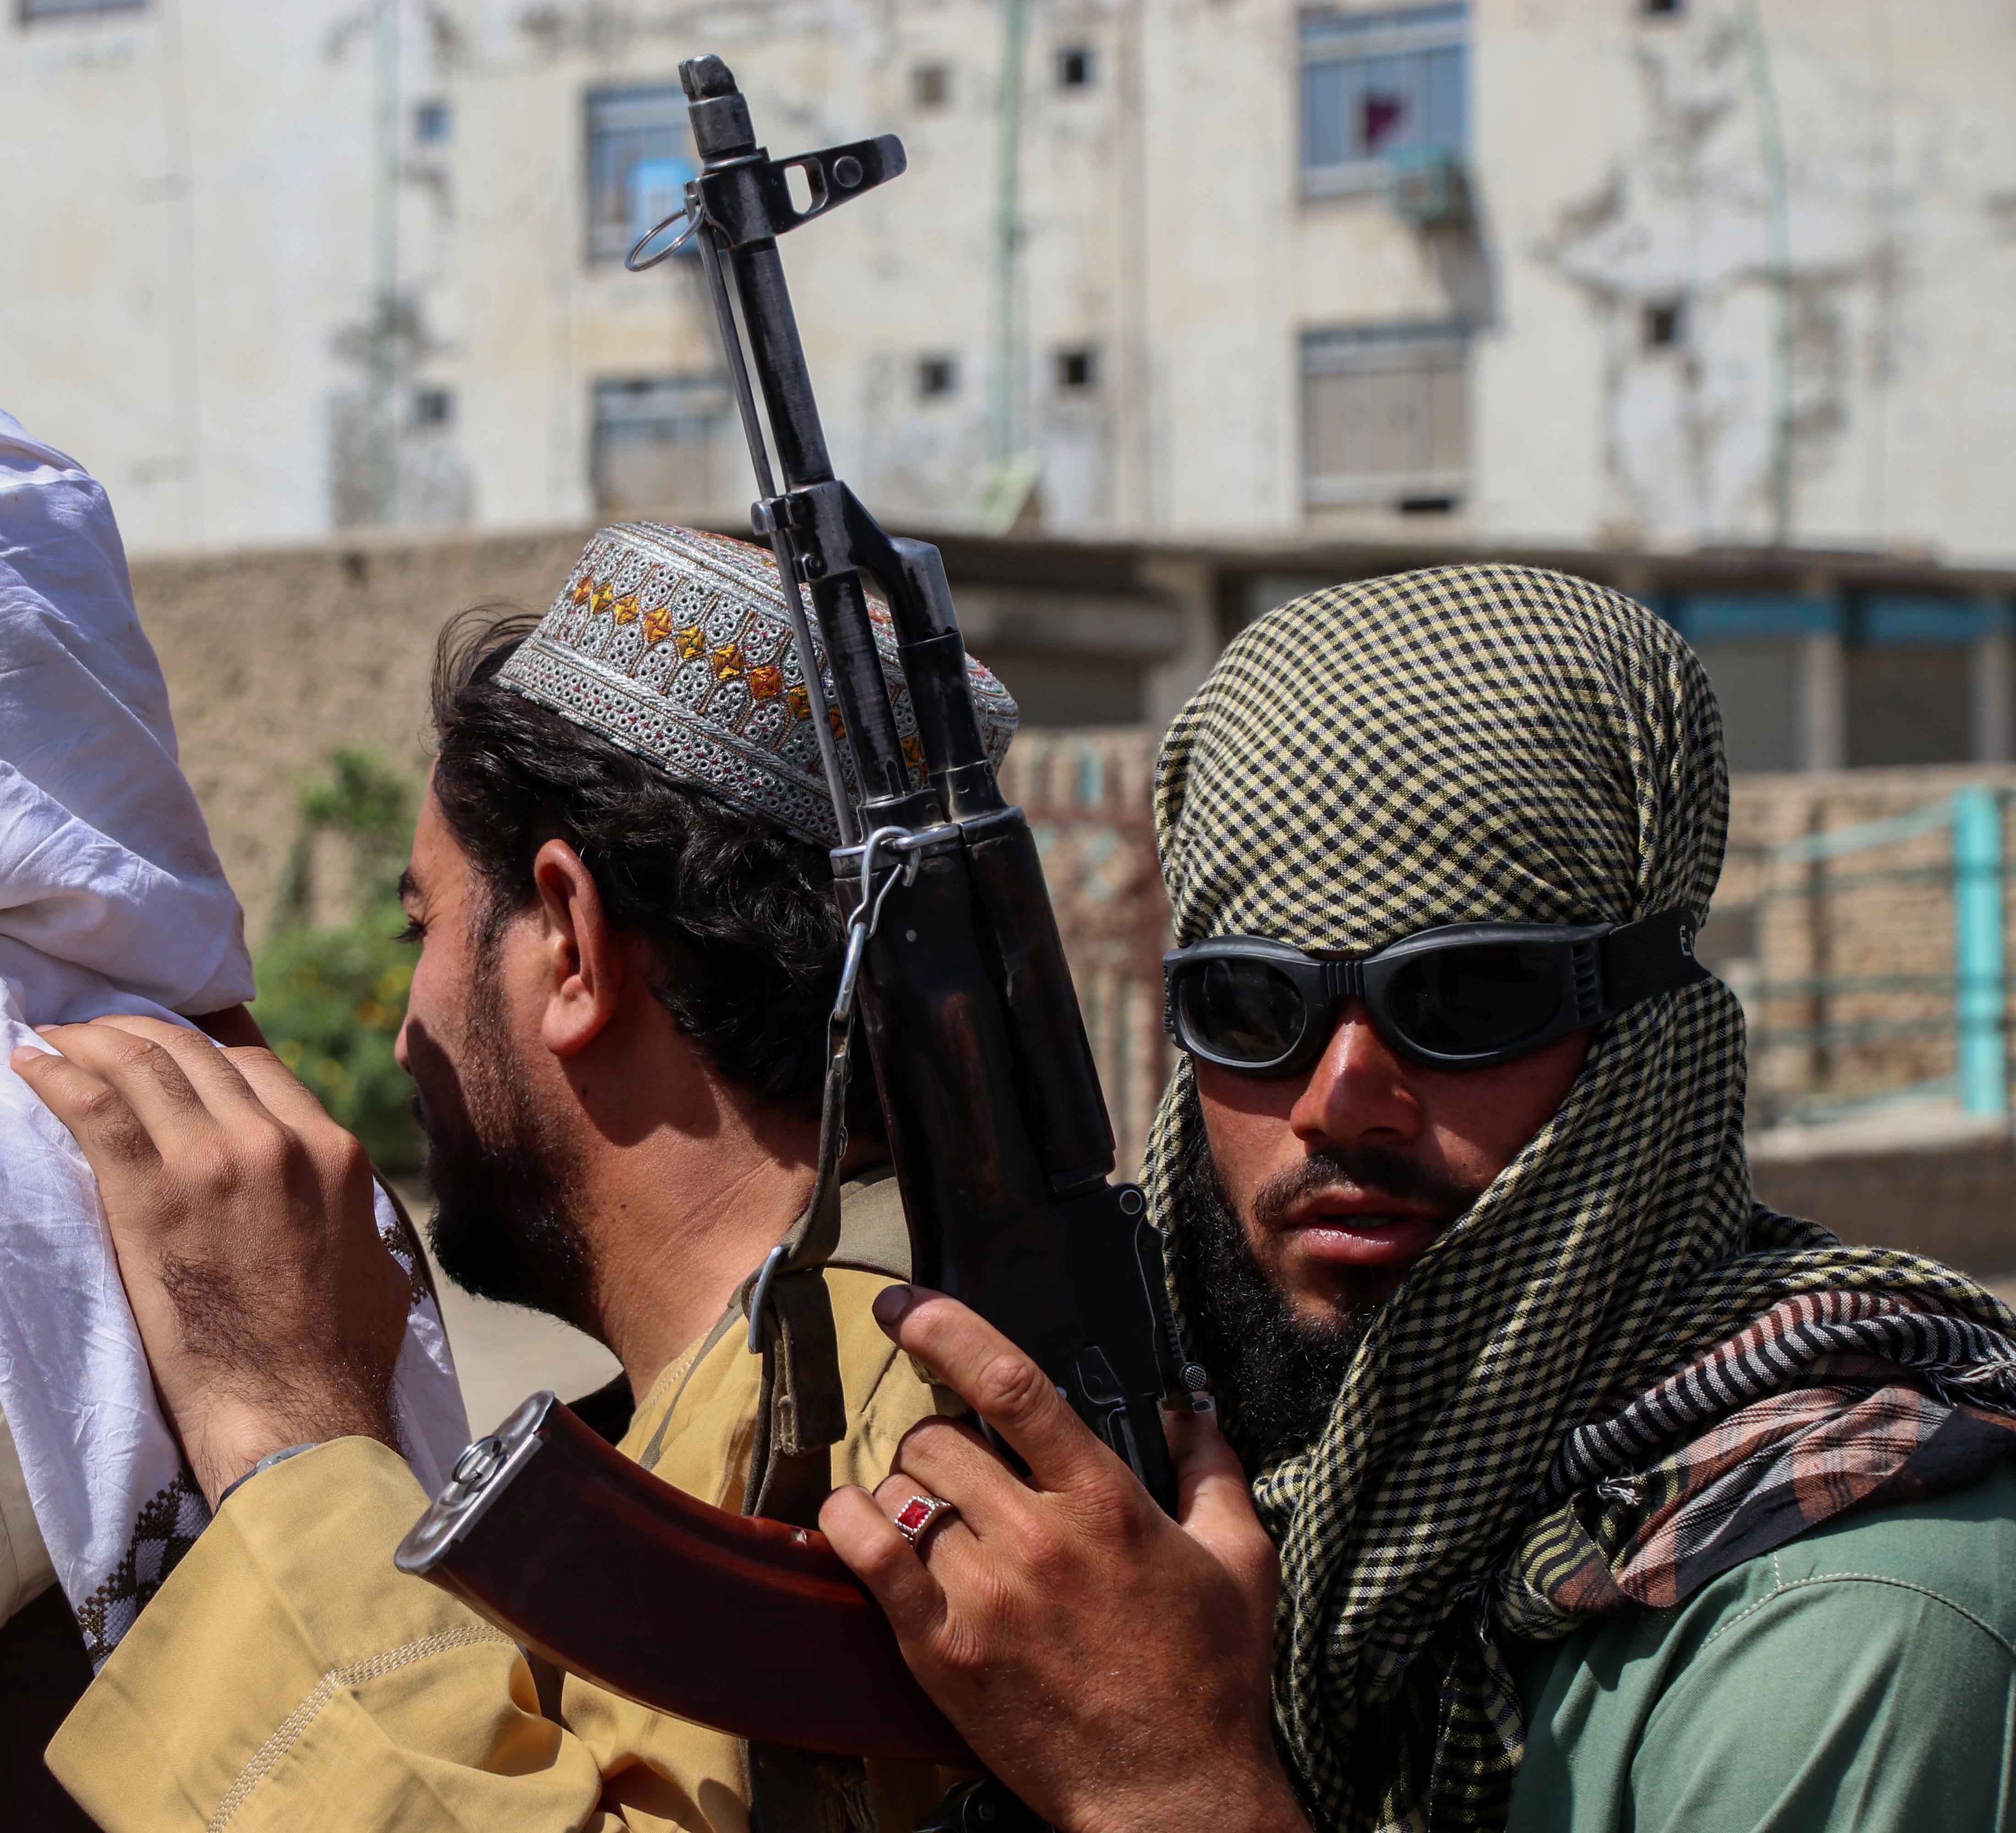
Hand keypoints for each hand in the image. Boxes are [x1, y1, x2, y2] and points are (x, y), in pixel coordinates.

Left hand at [12, 1015, 407, 1507]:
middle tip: (97, 1032)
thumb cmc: (340, 1350)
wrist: (297, 1405)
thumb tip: (329, 1197)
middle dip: (139, 1031)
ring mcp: (213, 1163)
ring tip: (55, 1038)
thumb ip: (344, 1205)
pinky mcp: (152, 1198)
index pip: (254, 1067)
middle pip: (195, 1053)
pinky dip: (59, 1077)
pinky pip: (96, 1110)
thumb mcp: (371, 1253)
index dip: (202, 1054)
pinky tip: (32, 1064)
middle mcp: (276, 1140)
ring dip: (91, 1041)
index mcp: (333, 1151)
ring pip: (144, 1066)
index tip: (167, 1060)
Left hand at [819, 1287, 1304, 1832]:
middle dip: (939, 1439)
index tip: (904, 1303)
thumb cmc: (1212, 1680)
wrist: (1173, 1797)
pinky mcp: (942, 1653)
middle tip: (961, 1469)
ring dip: (906, 1489)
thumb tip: (1193, 1407)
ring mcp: (984, 1597)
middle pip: (940, 1440)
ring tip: (932, 1513)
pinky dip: (849, 1526)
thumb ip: (1214, 1470)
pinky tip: (855, 1521)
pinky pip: (868, 1559)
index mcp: (1106, 1502)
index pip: (1011, 1385)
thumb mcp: (1242, 1561)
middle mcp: (1037, 1537)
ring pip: (903, 1493)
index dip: (946, 1329)